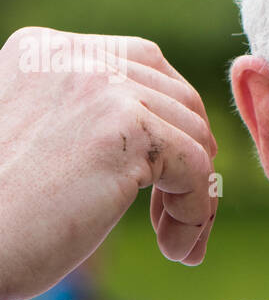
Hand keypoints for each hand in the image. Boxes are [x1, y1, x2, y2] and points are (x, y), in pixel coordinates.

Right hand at [0, 28, 218, 299]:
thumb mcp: (39, 141)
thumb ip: (86, 118)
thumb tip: (171, 134)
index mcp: (44, 51)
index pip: (143, 65)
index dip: (170, 124)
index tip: (166, 178)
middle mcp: (73, 56)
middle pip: (178, 97)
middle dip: (189, 158)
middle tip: (175, 214)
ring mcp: (101, 87)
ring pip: (194, 135)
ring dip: (194, 194)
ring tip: (172, 239)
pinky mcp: (126, 129)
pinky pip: (198, 168)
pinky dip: (197, 213)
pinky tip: (173, 247)